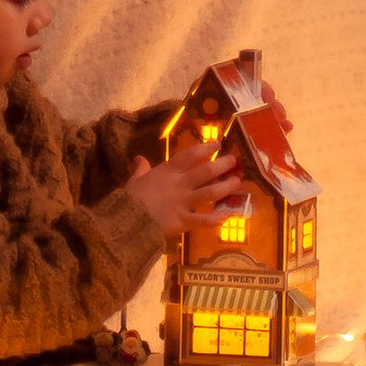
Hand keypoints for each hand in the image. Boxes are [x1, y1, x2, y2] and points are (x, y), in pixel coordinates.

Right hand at [124, 142, 249, 237]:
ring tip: (237, 182)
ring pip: (209, 192)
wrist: (128, 219)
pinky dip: (216, 219)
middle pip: (205, 171)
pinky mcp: (184, 221)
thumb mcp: (134, 179)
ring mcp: (184, 202)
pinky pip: (203, 220)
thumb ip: (140, 168)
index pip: (190, 155)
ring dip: (225, 187)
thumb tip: (138, 158)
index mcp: (168, 171)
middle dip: (221, 165)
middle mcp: (180, 184)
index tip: (218, 144)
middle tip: (234, 160)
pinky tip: (228, 216)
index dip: (205, 148)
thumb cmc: (131, 197)